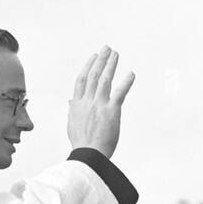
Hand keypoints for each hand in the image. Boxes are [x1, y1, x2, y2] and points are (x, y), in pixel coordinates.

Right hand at [67, 45, 135, 159]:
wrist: (88, 154)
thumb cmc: (82, 144)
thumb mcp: (72, 125)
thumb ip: (73, 110)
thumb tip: (71, 102)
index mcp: (77, 104)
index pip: (82, 80)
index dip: (88, 66)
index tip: (93, 57)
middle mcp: (87, 101)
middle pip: (94, 75)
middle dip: (100, 60)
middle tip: (106, 48)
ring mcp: (99, 105)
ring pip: (105, 79)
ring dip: (111, 65)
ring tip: (115, 54)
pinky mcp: (112, 111)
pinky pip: (120, 93)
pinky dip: (126, 82)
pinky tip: (131, 74)